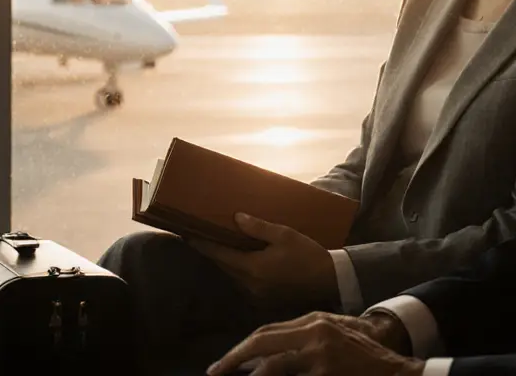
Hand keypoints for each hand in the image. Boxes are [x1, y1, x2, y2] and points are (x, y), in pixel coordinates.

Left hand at [188, 213, 336, 305]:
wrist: (329, 280)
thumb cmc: (307, 254)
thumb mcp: (284, 235)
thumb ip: (258, 227)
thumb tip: (236, 217)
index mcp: (253, 268)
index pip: (219, 253)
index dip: (201, 243)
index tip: (185, 233)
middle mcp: (249, 284)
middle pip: (222, 265)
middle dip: (210, 250)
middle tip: (197, 234)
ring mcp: (255, 294)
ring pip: (231, 274)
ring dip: (224, 260)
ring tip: (216, 243)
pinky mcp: (263, 298)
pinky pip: (242, 281)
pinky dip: (236, 268)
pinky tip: (238, 258)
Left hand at [207, 311, 423, 375]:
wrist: (395, 368)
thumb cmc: (362, 352)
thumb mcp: (331, 333)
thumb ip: (302, 336)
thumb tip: (266, 349)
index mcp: (313, 321)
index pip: (267, 332)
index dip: (241, 347)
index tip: (223, 362)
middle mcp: (314, 333)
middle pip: (263, 342)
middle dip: (235, 359)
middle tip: (215, 371)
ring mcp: (320, 356)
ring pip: (273, 367)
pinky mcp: (326, 373)